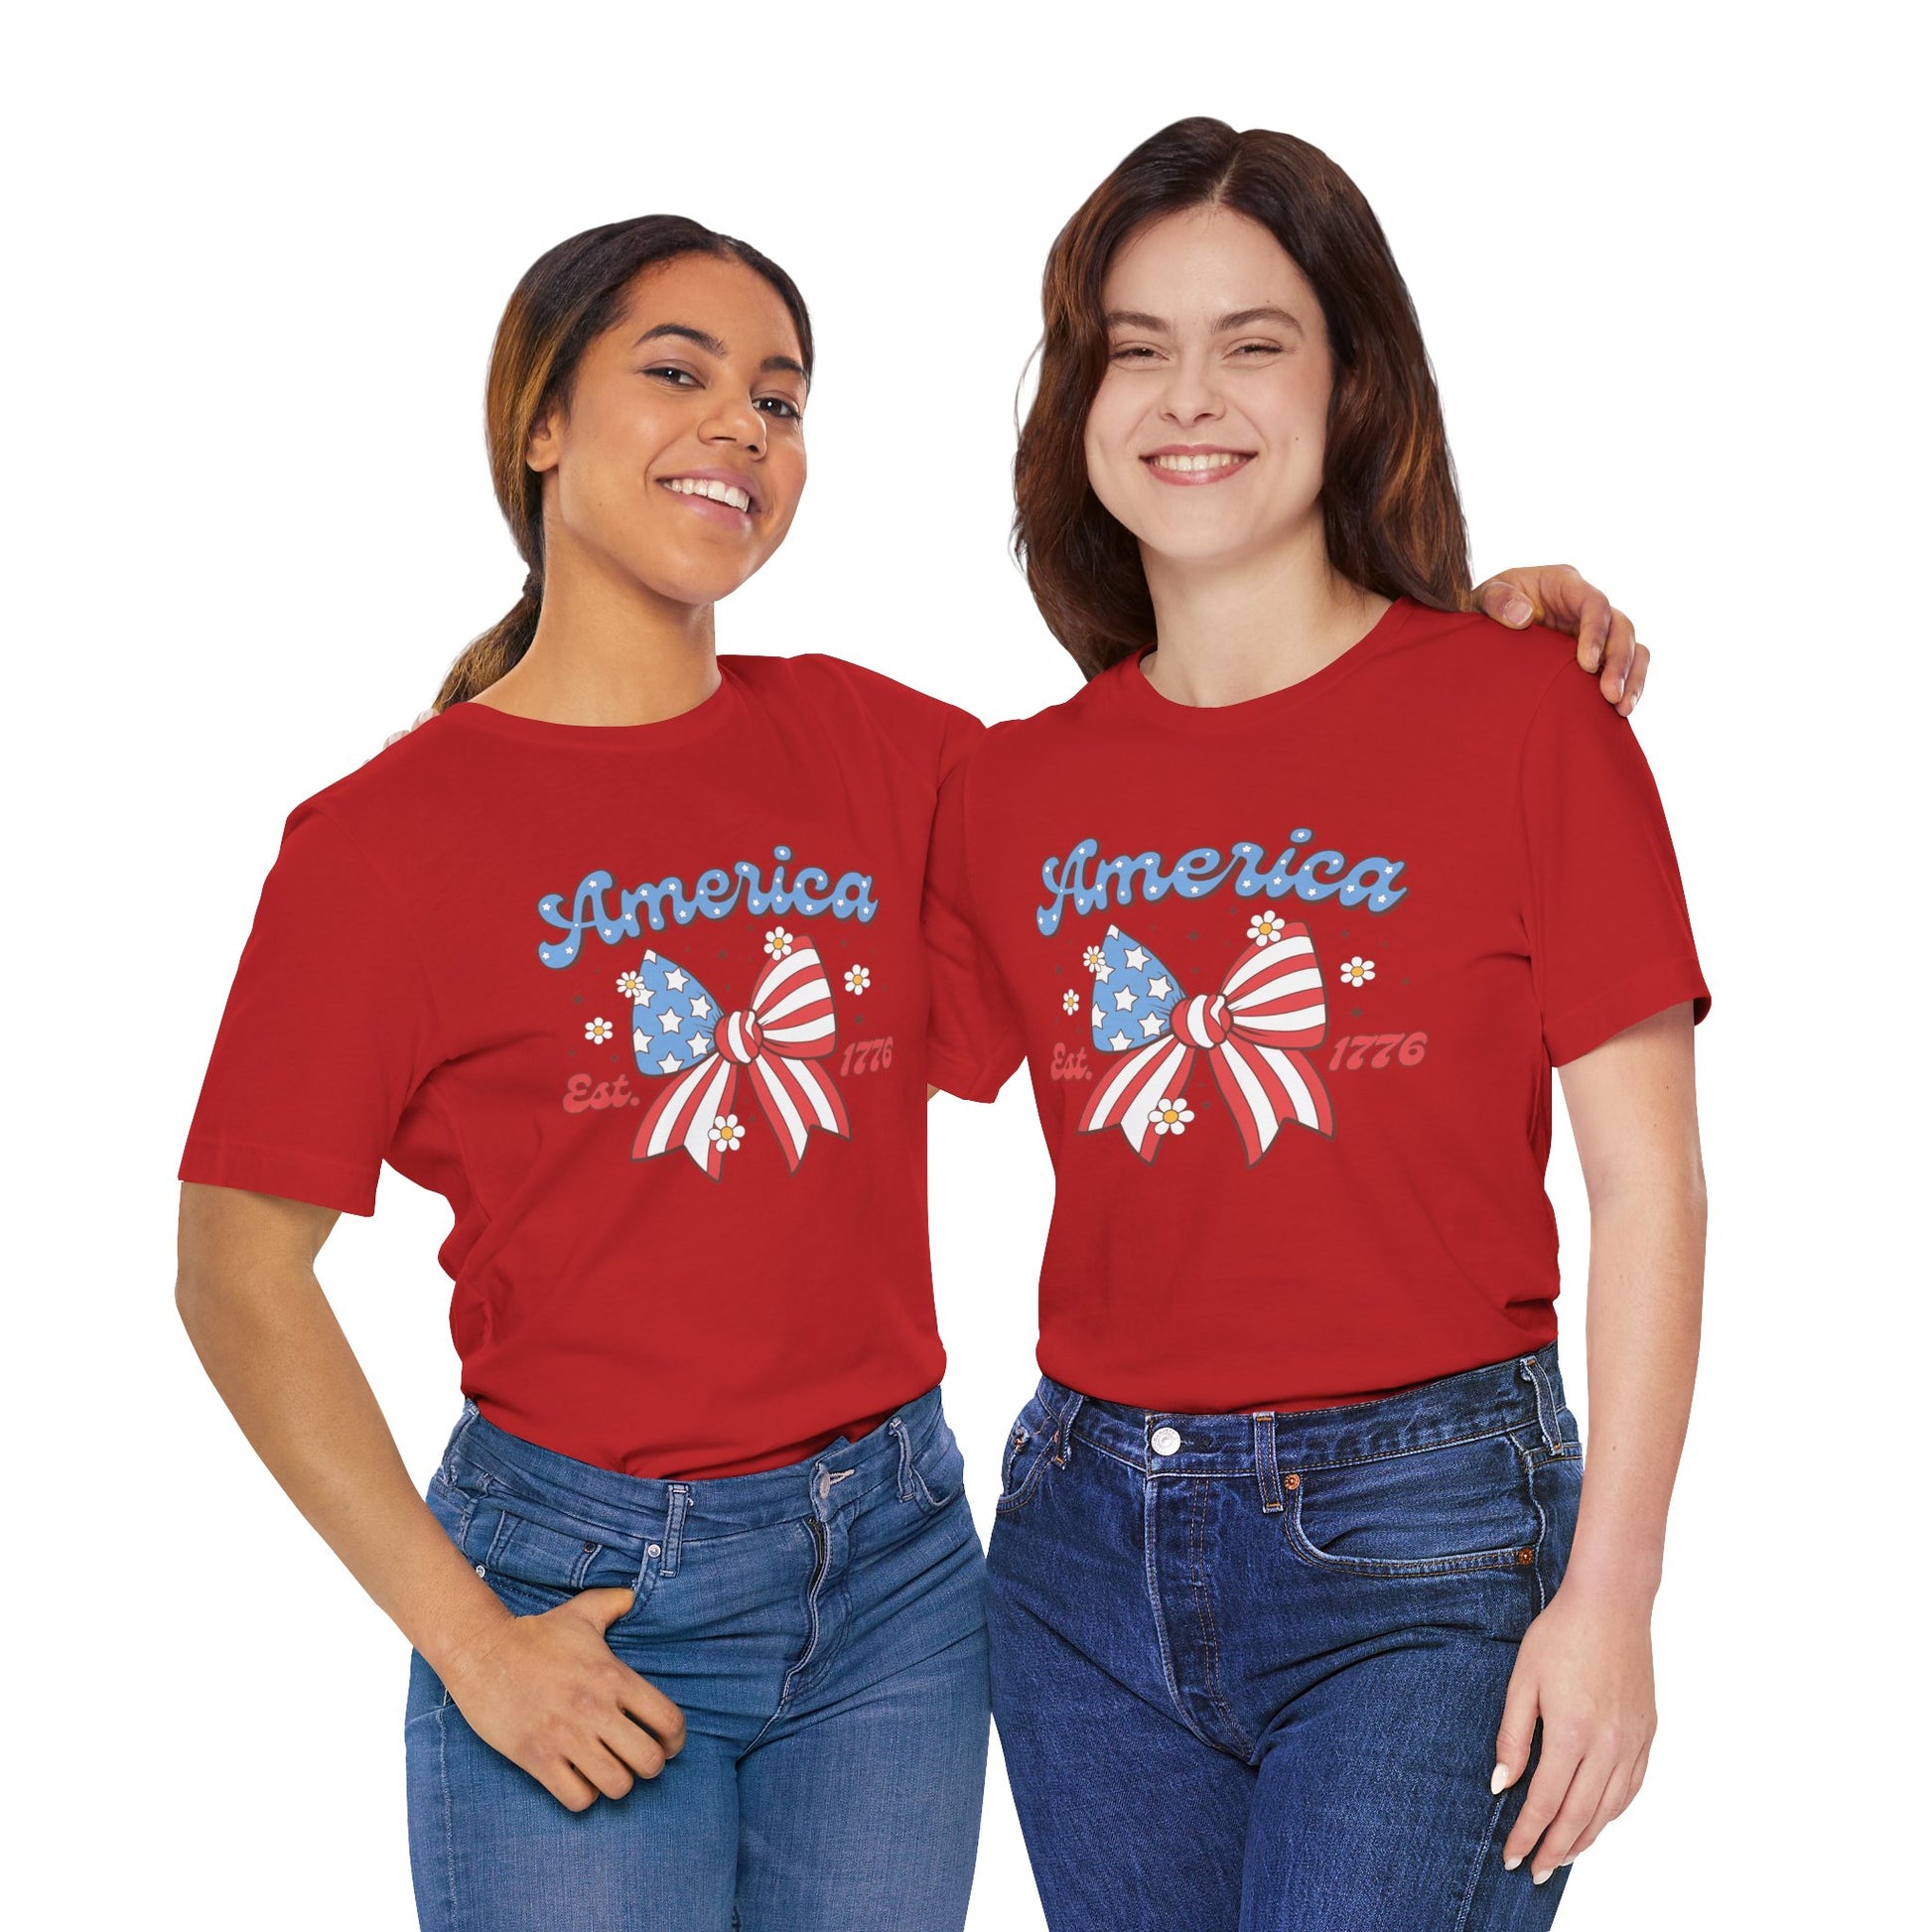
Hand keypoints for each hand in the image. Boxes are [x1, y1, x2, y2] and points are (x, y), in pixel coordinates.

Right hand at [438, 1586, 686, 1809]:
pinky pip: (578, 1798)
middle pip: (649, 1762)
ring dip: (617, 1782)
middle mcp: (596, 1710)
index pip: (668, 1721)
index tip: (667, 1742)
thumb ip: (613, 1603)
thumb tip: (632, 1596)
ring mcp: (567, 1737)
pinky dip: (584, 1796)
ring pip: (617, 1785)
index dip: (675, 1739)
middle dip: (650, 1765)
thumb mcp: (581, 1613)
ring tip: (609, 1770)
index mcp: (614, 1677)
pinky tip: (578, 1779)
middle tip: (637, 1758)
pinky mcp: (537, 1758)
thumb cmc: (536, 1634)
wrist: (482, 1651)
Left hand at [1475, 565, 1649, 714]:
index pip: (1595, 602)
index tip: (1587, 665)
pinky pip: (1626, 666)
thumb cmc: (1490, 606)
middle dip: (1619, 661)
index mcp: (1565, 584)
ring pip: (1632, 647)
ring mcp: (1597, 630)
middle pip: (1621, 627)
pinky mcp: (1599, 653)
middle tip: (1609, 695)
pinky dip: (1629, 686)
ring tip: (1621, 709)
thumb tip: (1523, 616)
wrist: (1488, 626)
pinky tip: (1619, 712)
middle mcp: (1588, 605)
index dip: (1596, 632)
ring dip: (1631, 677)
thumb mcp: (1485, 597)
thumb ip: (1498, 601)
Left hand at [1492, 1586, 1655, 1883]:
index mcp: (1571, 1733)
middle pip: (1579, 1815)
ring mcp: (1632, 1742)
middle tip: (1535, 1872)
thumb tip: (1502, 1785)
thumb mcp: (1522, 1681)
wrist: (1611, 1605)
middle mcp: (1607, 1745)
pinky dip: (1612, 1812)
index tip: (1513, 1858)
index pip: (1546, 1802)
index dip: (1528, 1835)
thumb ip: (1513, 1737)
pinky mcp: (1647, 1734)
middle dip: (1555, 1849)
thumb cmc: (1560, 1636)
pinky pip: (1631, 1787)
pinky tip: (1597, 1820)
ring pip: (1609, 1809)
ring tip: (1562, 1855)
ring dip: (1586, 1838)